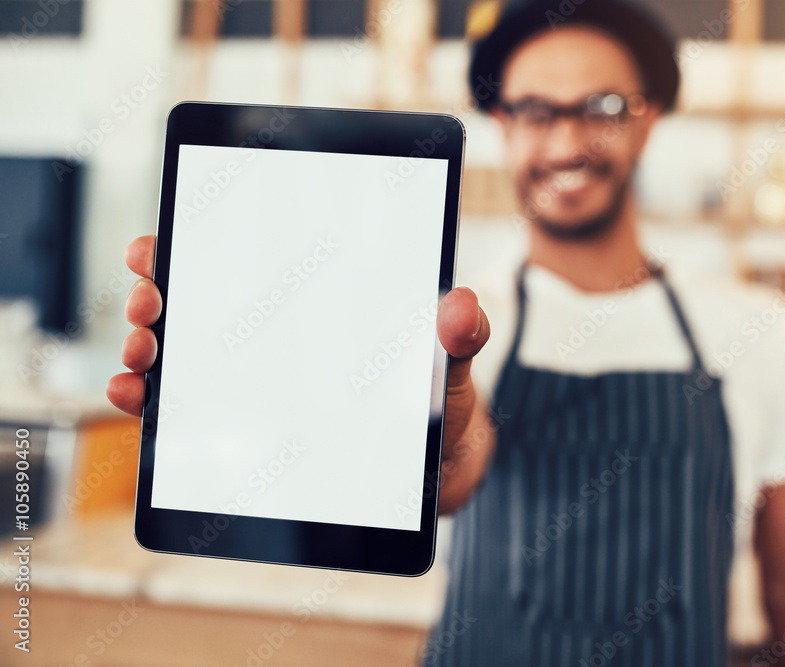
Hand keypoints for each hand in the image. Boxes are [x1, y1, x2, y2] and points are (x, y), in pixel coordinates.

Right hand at [105, 237, 491, 473]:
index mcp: (319, 303)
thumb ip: (461, 337)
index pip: (247, 258)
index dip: (194, 244)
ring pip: (182, 353)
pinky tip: (137, 398)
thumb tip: (460, 306)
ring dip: (146, 345)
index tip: (162, 243)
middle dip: (157, 293)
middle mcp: (278, 338)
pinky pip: (187, 411)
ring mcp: (257, 383)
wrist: (434, 473)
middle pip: (198, 301)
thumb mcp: (454, 369)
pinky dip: (151, 403)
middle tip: (151, 301)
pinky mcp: (248, 431)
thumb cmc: (439, 405)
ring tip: (143, 352)